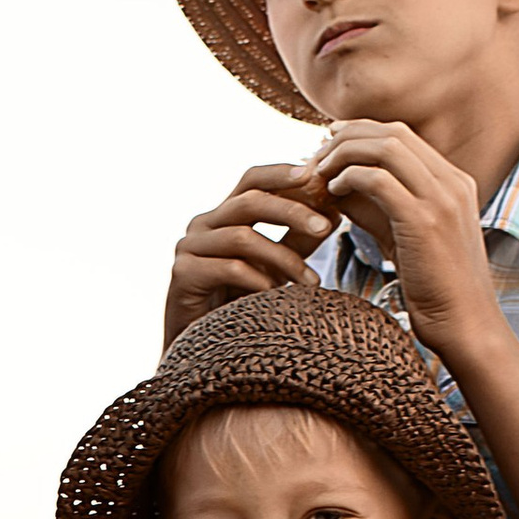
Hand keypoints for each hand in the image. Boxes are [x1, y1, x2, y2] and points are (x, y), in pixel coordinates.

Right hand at [164, 163, 342, 332]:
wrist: (200, 346)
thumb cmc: (236, 303)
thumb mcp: (273, 267)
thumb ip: (296, 240)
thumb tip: (334, 213)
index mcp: (223, 215)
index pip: (251, 179)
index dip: (281, 173)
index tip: (314, 175)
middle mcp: (203, 225)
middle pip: (249, 200)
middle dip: (292, 211)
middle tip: (325, 227)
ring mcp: (190, 247)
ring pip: (243, 237)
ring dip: (283, 257)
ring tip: (312, 281)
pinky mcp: (183, 274)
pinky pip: (229, 268)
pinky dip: (259, 280)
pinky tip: (277, 294)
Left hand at [309, 121, 507, 369]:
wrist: (467, 325)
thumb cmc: (434, 289)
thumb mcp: (406, 236)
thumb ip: (379, 207)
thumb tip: (338, 185)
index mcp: (454, 182)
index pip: (402, 135)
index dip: (361, 133)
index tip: (330, 146)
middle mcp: (453, 182)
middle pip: (393, 132)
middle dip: (348, 137)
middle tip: (317, 155)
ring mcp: (443, 199)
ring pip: (386, 148)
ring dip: (345, 154)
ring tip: (320, 173)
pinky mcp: (425, 221)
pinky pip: (379, 180)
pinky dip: (350, 178)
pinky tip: (333, 193)